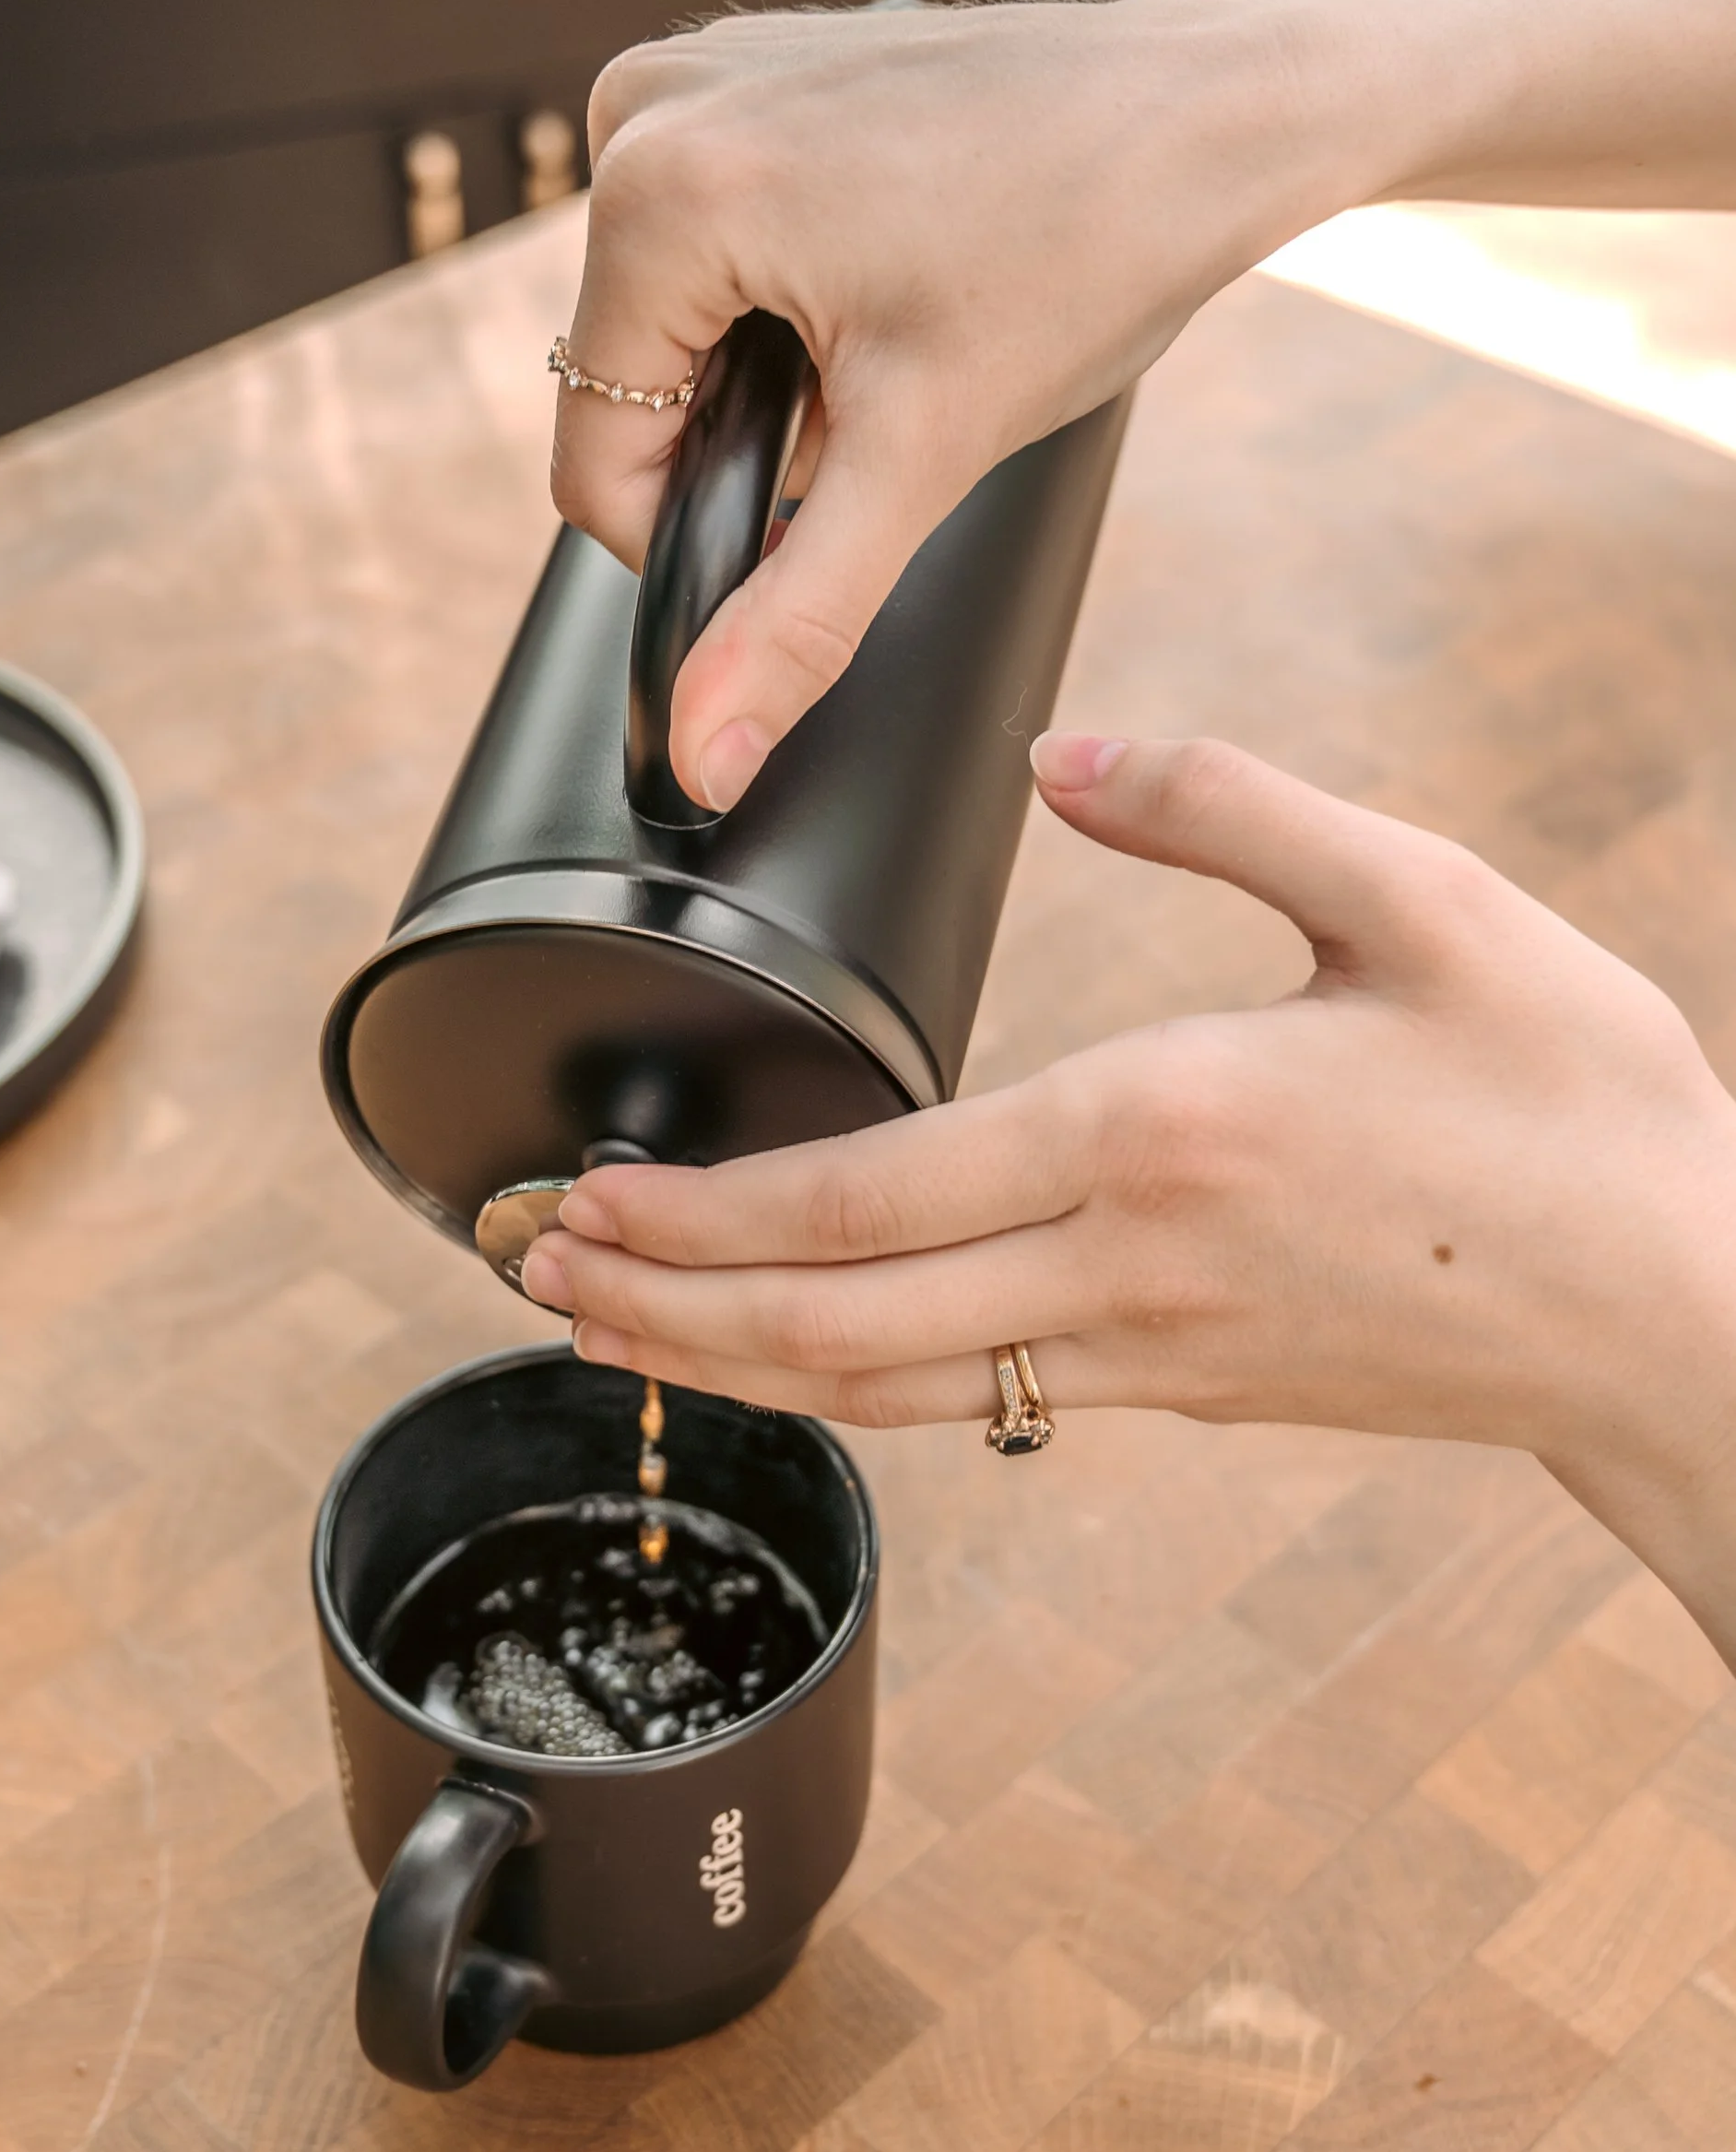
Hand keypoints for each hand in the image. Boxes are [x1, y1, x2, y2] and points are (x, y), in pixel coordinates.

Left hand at [519, 734, 1735, 1655]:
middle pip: (830, 1327)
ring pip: (888, 1388)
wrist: (1681, 1307)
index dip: (696, 1218)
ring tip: (609, 1326)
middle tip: (530, 1270)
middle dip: (661, 1309)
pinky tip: (801, 1349)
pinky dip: (852, 1378)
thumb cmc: (1572, 1103)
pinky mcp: (1185, 1394)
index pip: (863, 1198)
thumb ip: (1228, 806)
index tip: (581, 1199)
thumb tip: (1069, 753)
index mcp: (1157, 1131)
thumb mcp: (1421, 903)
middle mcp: (1125, 1266)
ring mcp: (1149, 1354)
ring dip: (731, 1362)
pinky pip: (977, 1398)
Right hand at [549, 0, 1735, 812]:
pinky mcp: (746, 60)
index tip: (834, 490)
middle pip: (630, 378)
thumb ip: (793, 617)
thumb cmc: (1091, 245)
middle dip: (749, 427)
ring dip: (772, 360)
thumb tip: (703, 757)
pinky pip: (715, 232)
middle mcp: (645, 108)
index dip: (701, 529)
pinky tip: (902, 260)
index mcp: (657, 192)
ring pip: (672, 313)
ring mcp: (695, 68)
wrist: (1216, 105)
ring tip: (907, 321)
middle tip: (896, 388)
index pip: (596, 457)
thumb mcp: (924, 456)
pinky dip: (790, 280)